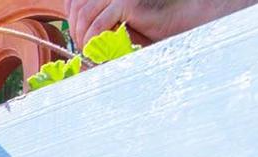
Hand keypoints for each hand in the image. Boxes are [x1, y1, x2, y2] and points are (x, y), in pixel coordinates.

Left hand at [62, 0, 240, 42]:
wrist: (187, 16)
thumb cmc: (157, 20)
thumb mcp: (123, 19)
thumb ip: (102, 20)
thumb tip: (78, 34)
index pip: (76, 0)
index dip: (70, 16)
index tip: (75, 35)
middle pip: (78, 7)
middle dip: (75, 29)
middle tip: (80, 47)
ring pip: (84, 16)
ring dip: (82, 37)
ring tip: (88, 50)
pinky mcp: (126, 2)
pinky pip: (97, 24)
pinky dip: (91, 40)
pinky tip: (95, 49)